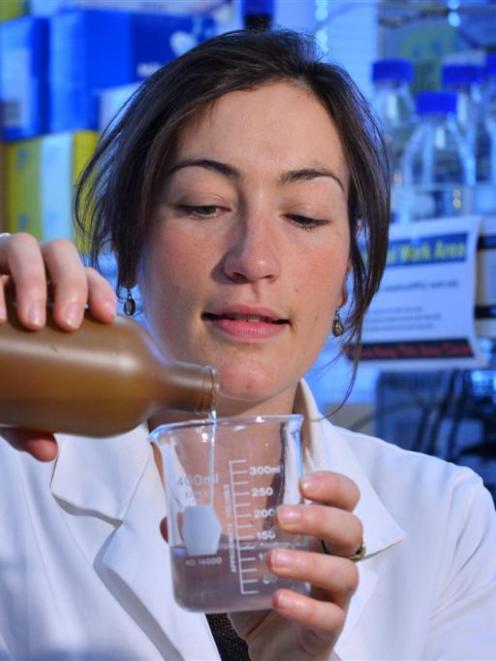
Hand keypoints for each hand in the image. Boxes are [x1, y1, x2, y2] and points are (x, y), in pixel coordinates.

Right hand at [0, 232, 116, 459]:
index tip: (107, 317)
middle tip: (68, 323)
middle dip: (71, 283)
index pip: (87, 276)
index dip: (100, 289)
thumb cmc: (2, 369)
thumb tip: (48, 453)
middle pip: (61, 253)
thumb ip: (28, 418)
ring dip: (33, 278)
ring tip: (30, 320)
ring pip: (23, 245)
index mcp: (52, 292)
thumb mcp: (15, 394)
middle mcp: (28, 271)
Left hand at [229, 471, 361, 660]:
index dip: (334, 485)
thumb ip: (211, 537)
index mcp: (317, 530)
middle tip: (282, 517)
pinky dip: (305, 607)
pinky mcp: (328, 627)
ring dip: (309, 563)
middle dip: (320, 518)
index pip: (345, 498)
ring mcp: (334, 593)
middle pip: (351, 528)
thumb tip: (170, 522)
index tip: (304, 482)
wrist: (271, 647)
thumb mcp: (237, 559)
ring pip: (345, 572)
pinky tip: (279, 600)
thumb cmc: (262, 589)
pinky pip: (330, 616)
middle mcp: (332, 556)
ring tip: (272, 562)